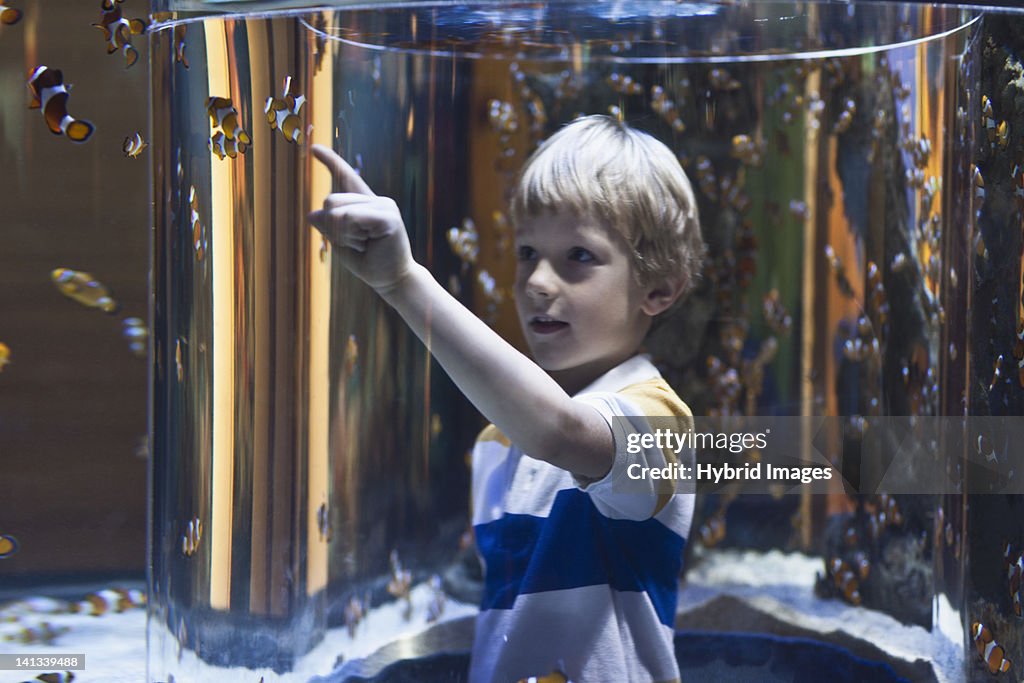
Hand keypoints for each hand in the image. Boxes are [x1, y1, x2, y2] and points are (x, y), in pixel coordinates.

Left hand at [308, 145, 413, 293]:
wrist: (391, 280)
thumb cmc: (367, 261)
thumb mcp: (340, 241)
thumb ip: (328, 224)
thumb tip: (313, 214)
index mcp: (363, 204)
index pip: (345, 177)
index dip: (330, 161)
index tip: (314, 147)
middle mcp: (374, 199)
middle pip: (330, 201)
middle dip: (332, 227)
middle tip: (356, 243)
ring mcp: (383, 205)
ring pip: (337, 211)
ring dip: (343, 234)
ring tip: (364, 244)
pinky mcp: (388, 216)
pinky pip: (351, 218)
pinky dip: (351, 235)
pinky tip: (368, 243)